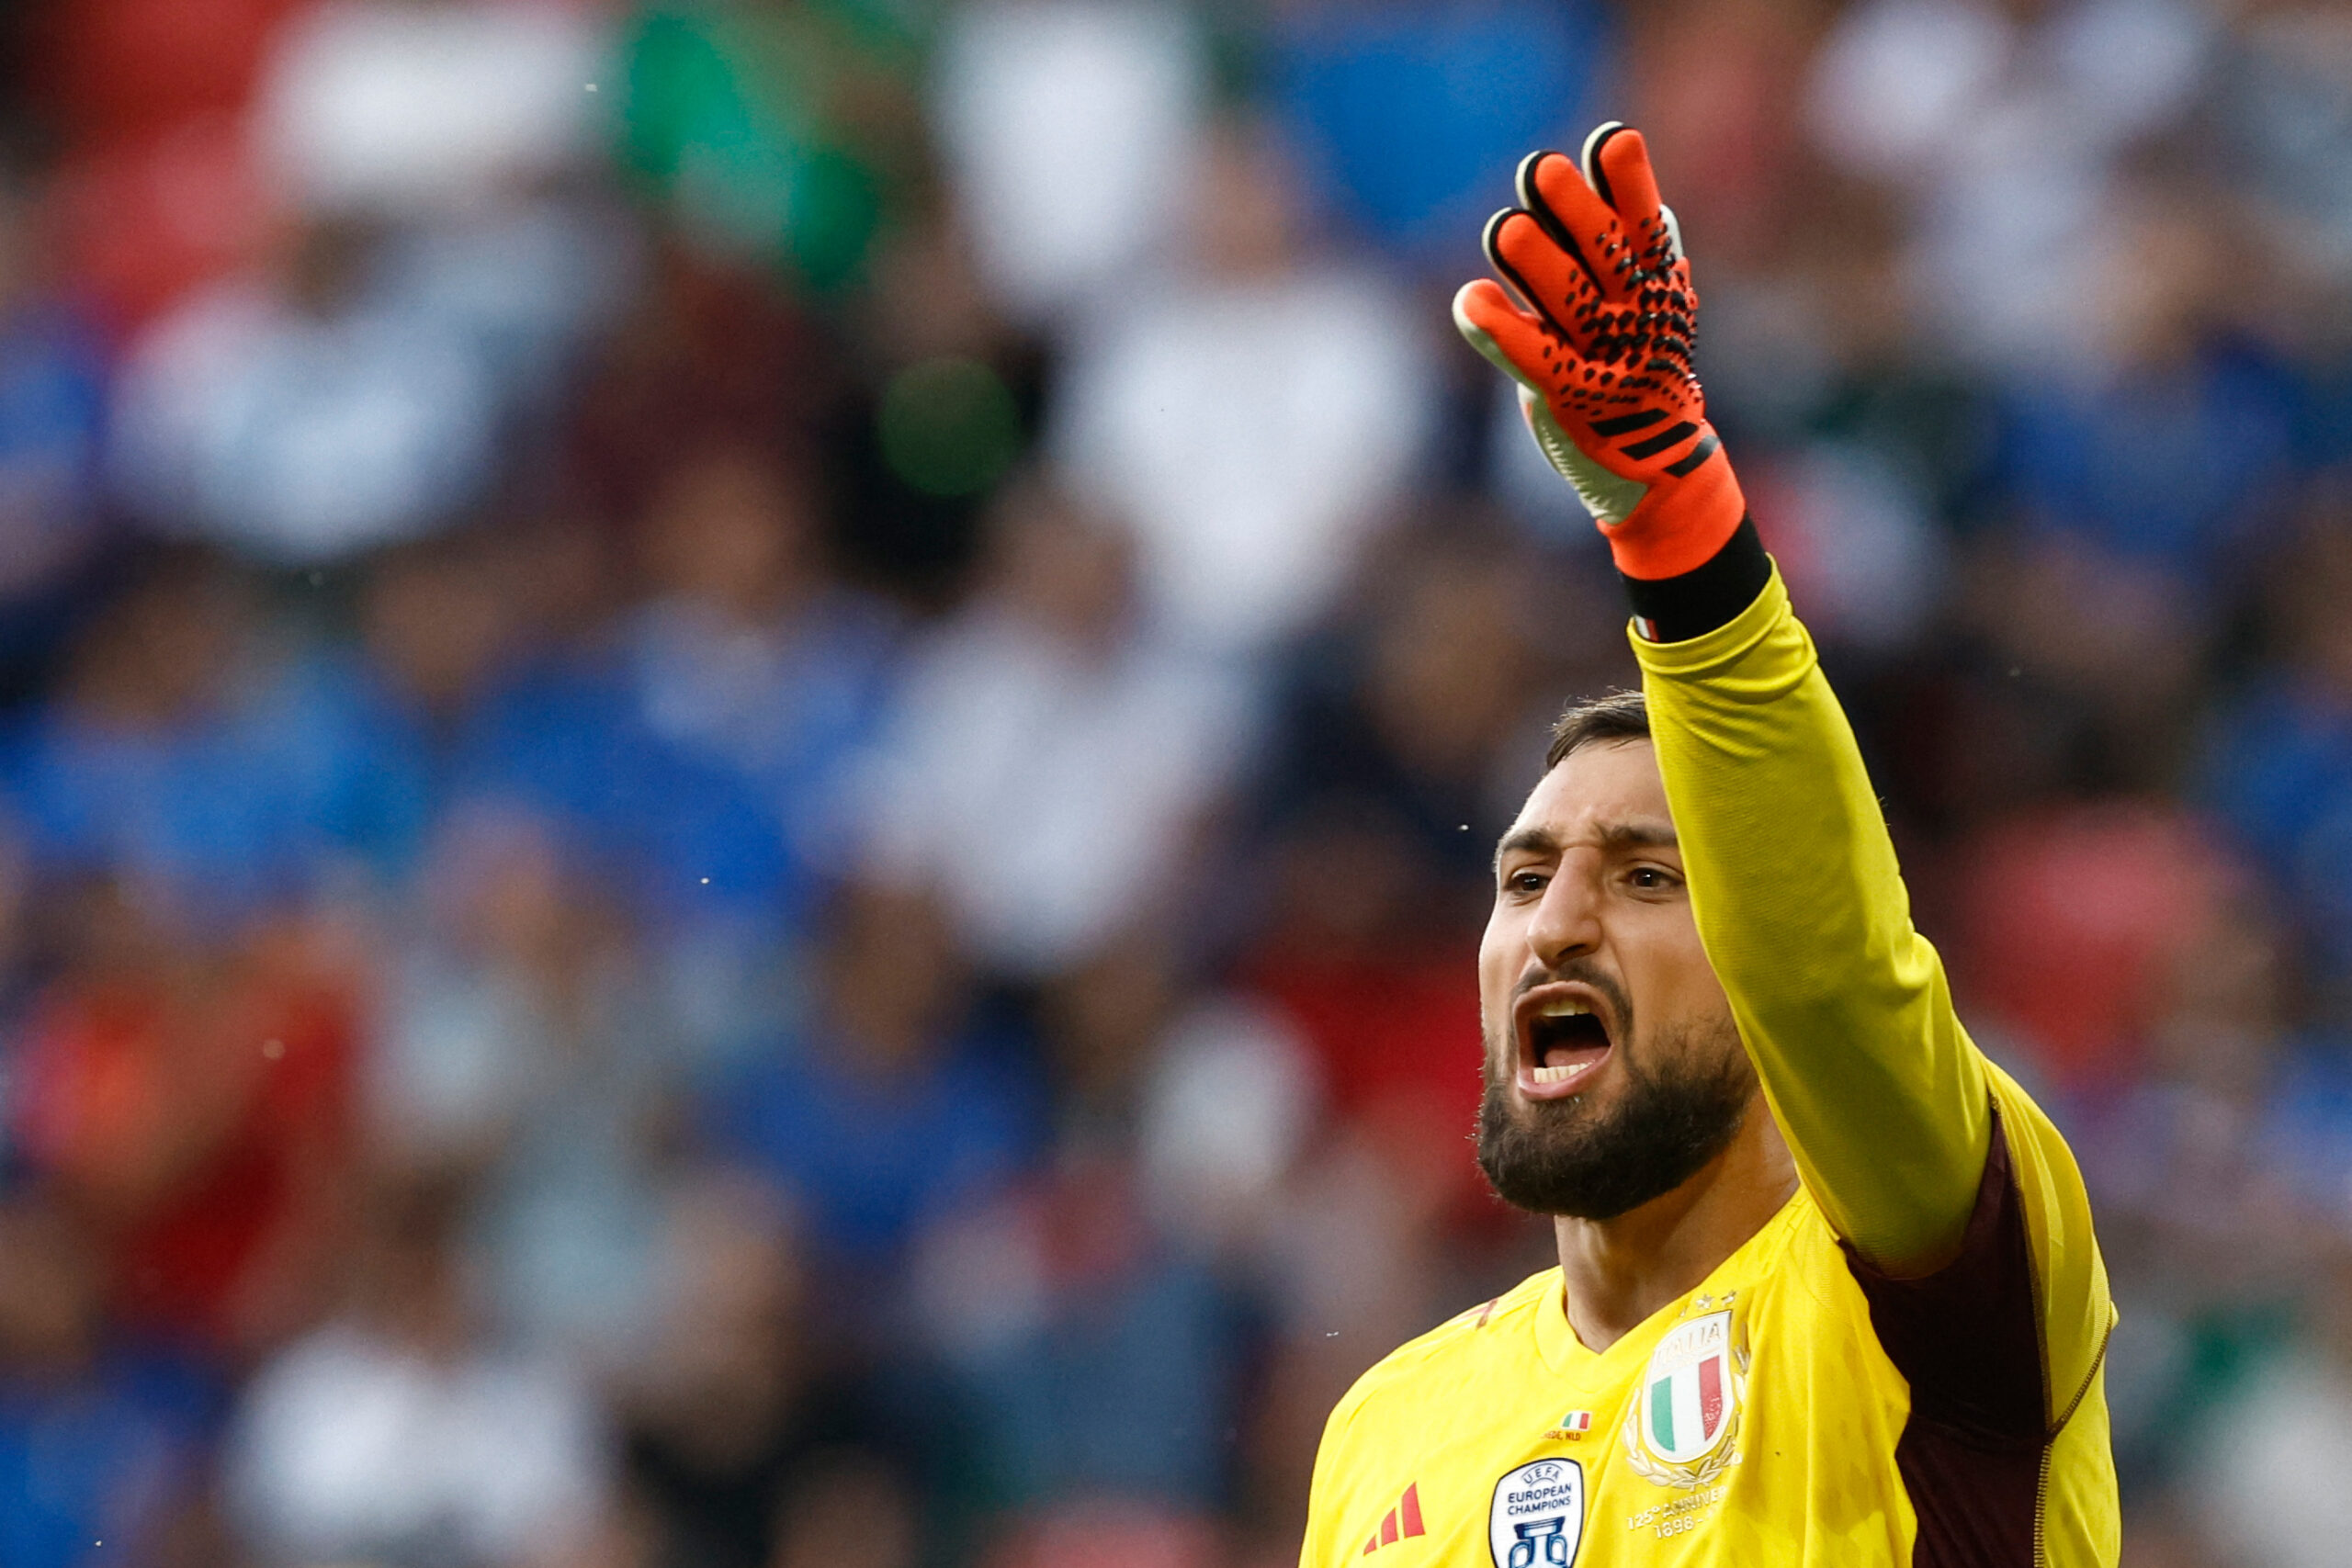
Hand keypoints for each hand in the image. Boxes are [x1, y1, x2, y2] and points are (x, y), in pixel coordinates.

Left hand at [1454, 123, 1744, 579]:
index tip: (1611, 140)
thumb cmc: (1642, 370)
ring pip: (1569, 302)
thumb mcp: (1653, 306)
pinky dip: (1501, 329)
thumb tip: (1621, 169)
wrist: (1658, 469)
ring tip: (1504, 226)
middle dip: (1575, 211)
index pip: (1648, 225)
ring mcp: (1605, 360)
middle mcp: (1636, 319)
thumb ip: (1634, 248)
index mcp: (1659, 287)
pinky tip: (1470, 300)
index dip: (1631, 183)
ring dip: (1536, 264)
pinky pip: (1535, 359)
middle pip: (1606, 256)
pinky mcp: (1569, 398)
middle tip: (1541, 169)